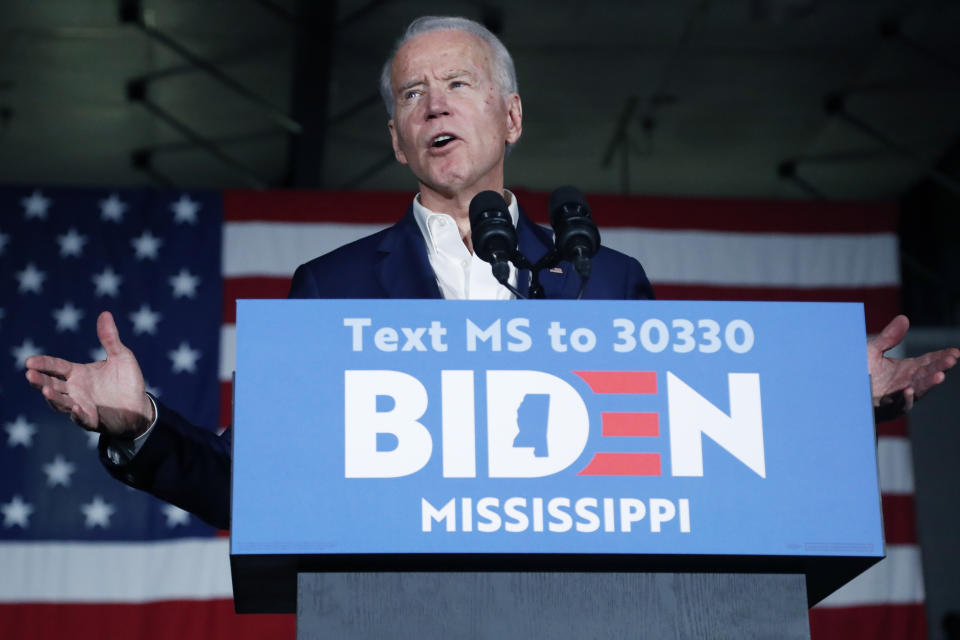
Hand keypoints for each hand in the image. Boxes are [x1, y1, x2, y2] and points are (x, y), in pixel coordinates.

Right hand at [25, 311, 154, 438]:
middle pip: (52, 385)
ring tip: (46, 390)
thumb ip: (110, 338)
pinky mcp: (92, 420)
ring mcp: (81, 405)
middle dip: (40, 380)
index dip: (43, 364)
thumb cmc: (127, 381)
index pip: (56, 367)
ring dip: (53, 398)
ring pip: (61, 403)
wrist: (140, 405)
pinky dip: (78, 413)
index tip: (30, 361)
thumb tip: (105, 313)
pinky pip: (82, 418)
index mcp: (78, 373)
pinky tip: (77, 406)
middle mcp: (75, 390)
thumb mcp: (121, 356)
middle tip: (30, 374)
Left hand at [867, 314, 958, 417]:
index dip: (942, 357)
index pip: (929, 362)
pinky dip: (904, 399)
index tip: (955, 352)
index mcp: (907, 369)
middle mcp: (906, 383)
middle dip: (940, 368)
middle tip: (951, 360)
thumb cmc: (859, 371)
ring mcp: (897, 398)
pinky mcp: (886, 410)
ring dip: (928, 384)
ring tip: (939, 376)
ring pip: (917, 392)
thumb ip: (889, 338)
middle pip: (927, 376)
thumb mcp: (873, 351)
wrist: (842, 390)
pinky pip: (898, 406)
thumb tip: (904, 318)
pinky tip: (909, 390)